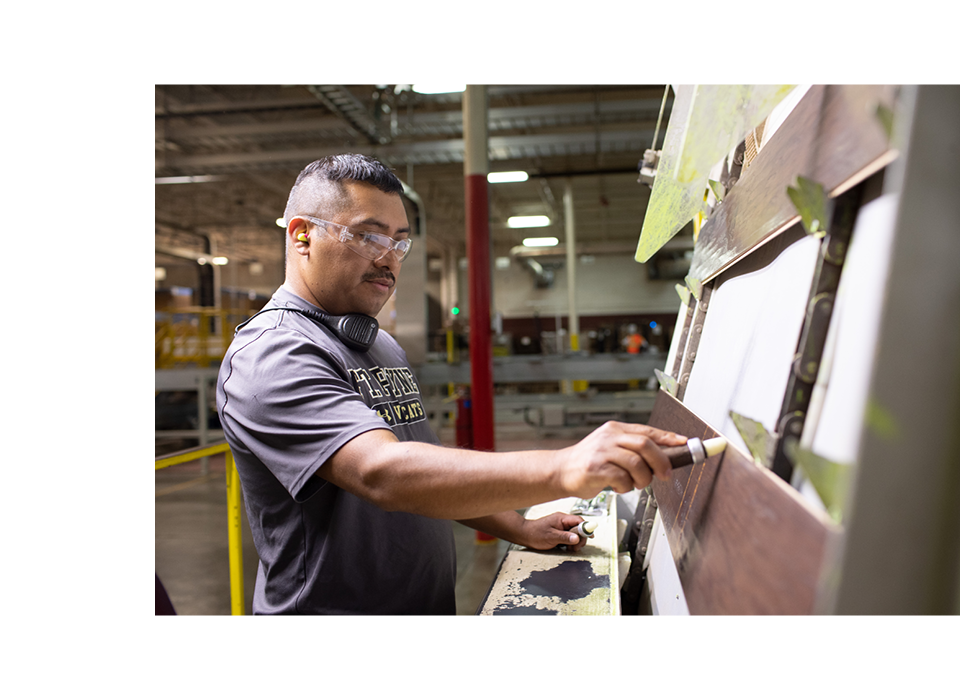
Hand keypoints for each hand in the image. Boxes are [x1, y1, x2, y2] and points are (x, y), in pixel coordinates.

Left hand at [521, 512, 591, 551]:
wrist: (524, 534)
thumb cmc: (535, 534)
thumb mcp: (551, 537)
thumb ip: (565, 537)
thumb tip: (577, 538)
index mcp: (562, 518)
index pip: (579, 521)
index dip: (586, 528)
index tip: (591, 536)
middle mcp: (563, 521)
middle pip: (579, 528)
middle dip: (580, 538)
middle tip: (576, 548)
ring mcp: (561, 526)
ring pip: (575, 533)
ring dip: (575, 542)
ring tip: (570, 549)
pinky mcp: (559, 532)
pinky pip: (569, 537)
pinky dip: (570, 543)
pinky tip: (566, 548)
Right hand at [555, 421, 686, 498]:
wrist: (560, 471)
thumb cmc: (589, 463)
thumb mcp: (611, 448)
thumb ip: (633, 449)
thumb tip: (664, 457)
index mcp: (616, 429)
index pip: (648, 431)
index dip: (670, 437)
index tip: (686, 444)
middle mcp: (609, 437)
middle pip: (645, 444)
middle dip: (661, 461)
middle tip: (664, 475)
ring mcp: (602, 451)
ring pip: (637, 463)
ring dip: (643, 479)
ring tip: (636, 484)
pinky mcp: (596, 467)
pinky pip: (622, 478)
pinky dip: (626, 486)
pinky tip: (619, 487)